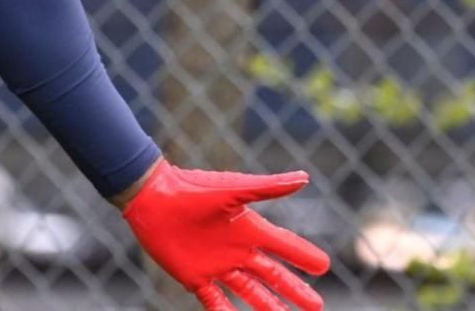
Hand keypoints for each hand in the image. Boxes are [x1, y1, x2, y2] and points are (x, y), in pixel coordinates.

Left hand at [122, 158, 331, 310]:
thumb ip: (268, 188)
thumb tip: (305, 178)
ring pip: (250, 293)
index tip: (323, 266)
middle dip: (294, 290)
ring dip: (269, 307)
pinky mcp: (195, 277)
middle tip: (316, 306)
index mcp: (248, 228)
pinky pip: (216, 302)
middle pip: (272, 275)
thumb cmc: (192, 189)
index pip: (284, 245)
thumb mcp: (233, 190)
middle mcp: (237, 249)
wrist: (151, 196)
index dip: (302, 256)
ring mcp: (217, 265)